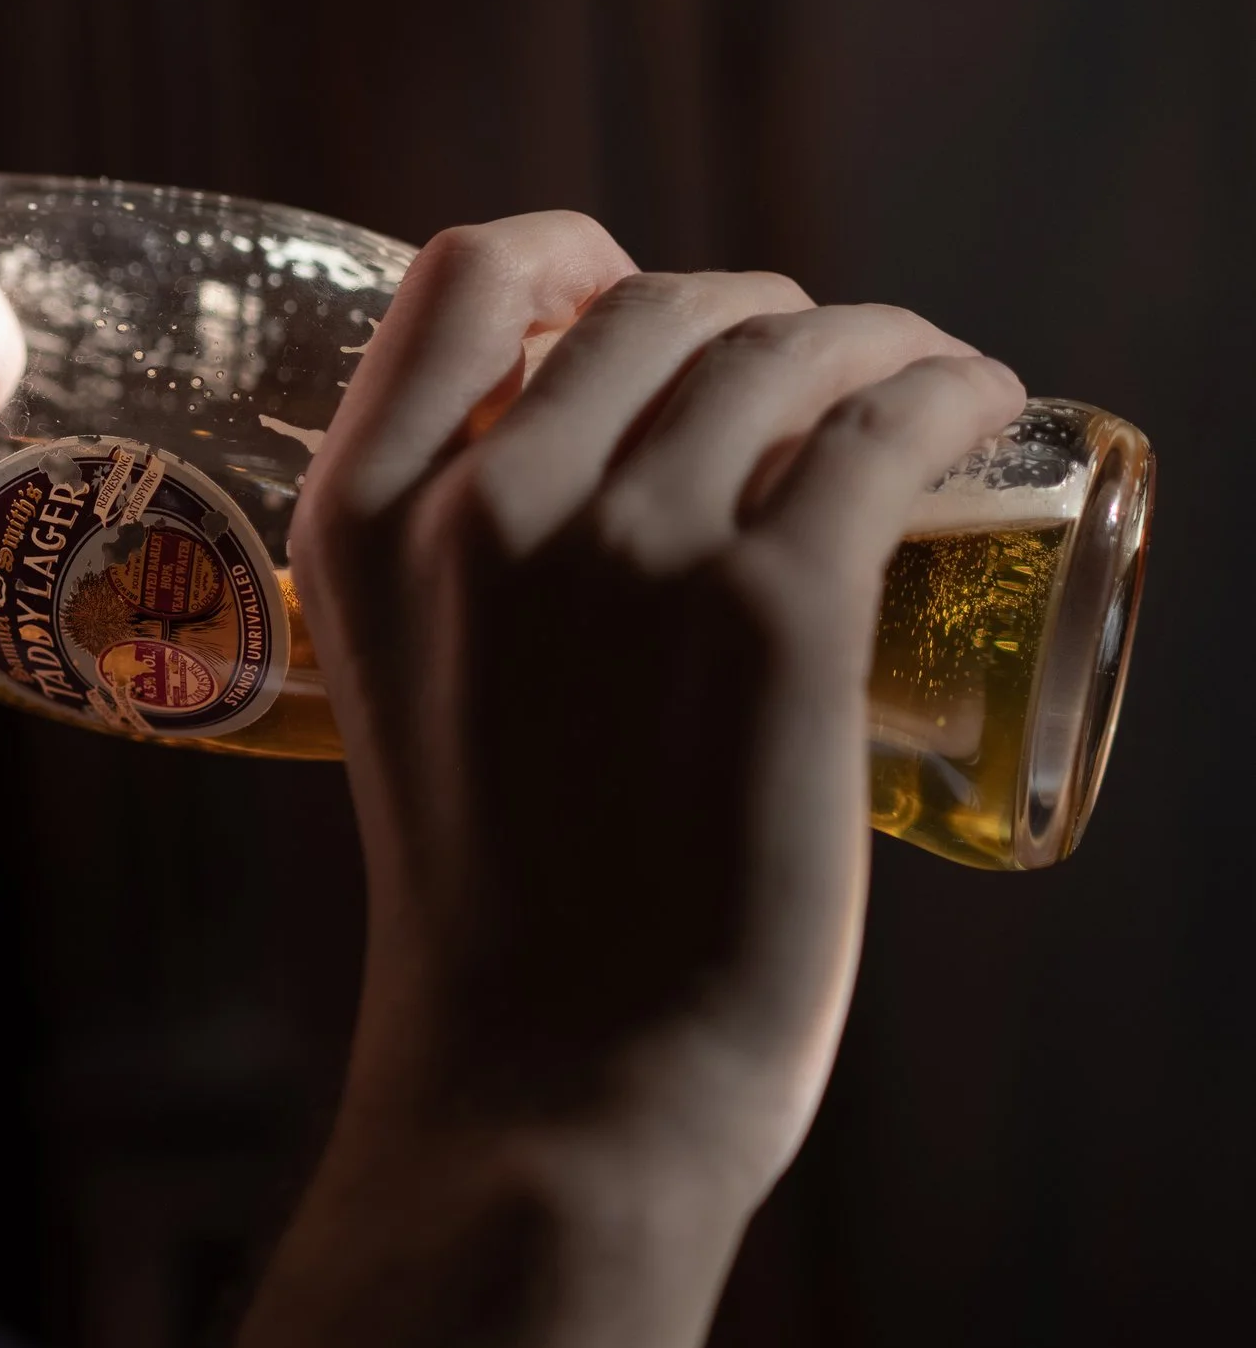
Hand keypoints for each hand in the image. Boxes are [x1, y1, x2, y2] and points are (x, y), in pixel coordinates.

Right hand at [290, 212, 1022, 1207]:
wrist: (558, 1089)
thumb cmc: (496, 915)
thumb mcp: (408, 691)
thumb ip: (463, 577)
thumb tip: (594, 481)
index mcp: (365, 519)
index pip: (469, 275)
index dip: (574, 258)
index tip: (635, 299)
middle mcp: (487, 504)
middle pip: (648, 301)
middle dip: (745, 309)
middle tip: (805, 370)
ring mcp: (634, 548)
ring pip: (779, 347)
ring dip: (869, 336)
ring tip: (919, 372)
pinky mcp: (778, 607)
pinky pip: (889, 427)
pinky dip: (950, 387)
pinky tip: (981, 398)